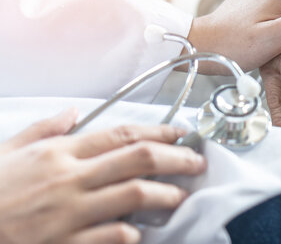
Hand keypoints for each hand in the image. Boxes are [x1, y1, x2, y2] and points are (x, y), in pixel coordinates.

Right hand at [0, 108, 205, 243]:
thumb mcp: (8, 150)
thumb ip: (45, 129)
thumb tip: (74, 112)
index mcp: (60, 152)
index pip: (121, 134)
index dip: (158, 132)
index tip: (180, 135)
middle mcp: (70, 178)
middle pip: (138, 159)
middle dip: (176, 159)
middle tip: (197, 162)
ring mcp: (70, 212)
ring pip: (134, 195)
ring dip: (166, 194)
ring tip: (181, 196)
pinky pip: (112, 236)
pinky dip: (132, 233)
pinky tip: (142, 232)